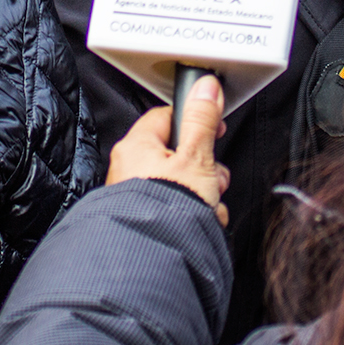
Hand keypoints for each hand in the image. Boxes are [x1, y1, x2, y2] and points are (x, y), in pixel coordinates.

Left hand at [107, 75, 231, 225]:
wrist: (155, 257)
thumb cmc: (167, 207)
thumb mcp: (196, 158)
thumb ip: (202, 120)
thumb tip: (205, 87)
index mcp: (136, 146)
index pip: (166, 117)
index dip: (194, 121)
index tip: (213, 128)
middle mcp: (129, 168)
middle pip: (177, 154)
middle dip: (204, 169)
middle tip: (213, 178)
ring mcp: (135, 195)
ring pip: (180, 184)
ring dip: (203, 194)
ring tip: (209, 206)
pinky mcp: (145, 217)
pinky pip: (173, 207)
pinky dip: (191, 213)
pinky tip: (201, 222)